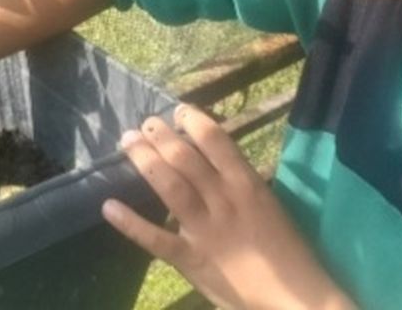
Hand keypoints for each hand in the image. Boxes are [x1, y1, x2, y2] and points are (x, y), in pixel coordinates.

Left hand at [103, 104, 356, 309]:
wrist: (292, 298)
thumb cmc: (289, 251)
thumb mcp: (270, 205)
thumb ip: (243, 184)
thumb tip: (219, 163)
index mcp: (247, 184)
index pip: (216, 141)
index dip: (194, 121)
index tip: (179, 111)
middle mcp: (223, 200)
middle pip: (185, 158)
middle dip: (162, 136)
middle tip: (146, 123)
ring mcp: (204, 229)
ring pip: (169, 186)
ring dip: (146, 160)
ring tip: (128, 141)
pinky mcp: (190, 259)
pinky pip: (155, 238)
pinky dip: (130, 223)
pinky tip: (109, 206)